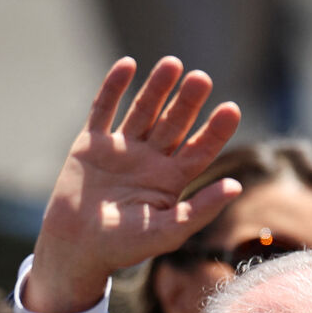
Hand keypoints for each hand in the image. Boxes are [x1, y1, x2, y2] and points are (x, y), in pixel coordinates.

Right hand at [25, 57, 241, 312]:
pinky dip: (114, 88)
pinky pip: (104, 109)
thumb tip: (236, 187)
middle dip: (188, 101)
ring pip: (143, 110)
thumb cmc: (123, 247)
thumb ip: (200, 209)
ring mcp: (121, 149)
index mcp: (171, 180)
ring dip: (157, 87)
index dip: (216, 129)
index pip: (200, 148)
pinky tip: (128, 65)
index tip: (231, 108)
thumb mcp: (168, 232)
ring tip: (173, 64)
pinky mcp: (91, 144)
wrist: (75, 249)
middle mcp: (150, 160)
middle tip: (202, 79)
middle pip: (174, 123)